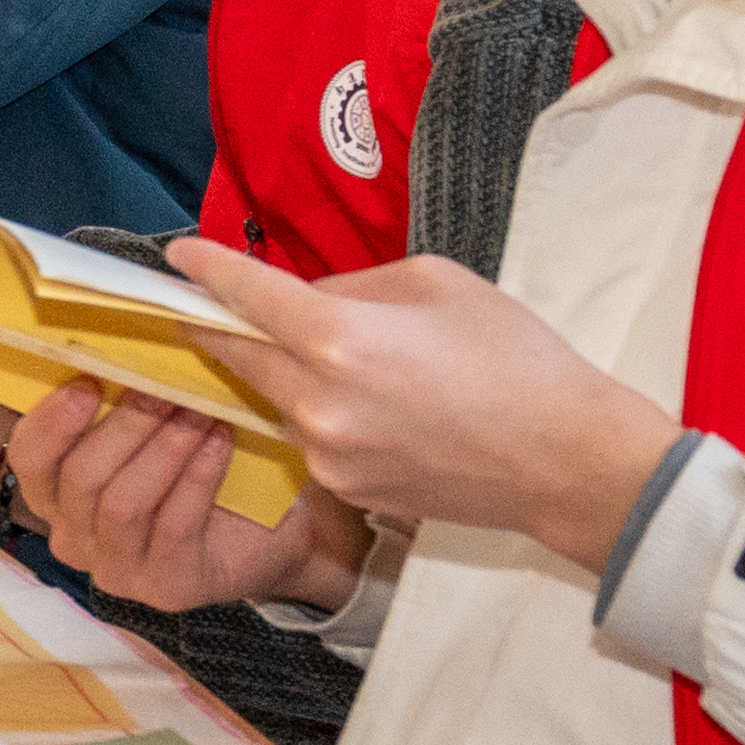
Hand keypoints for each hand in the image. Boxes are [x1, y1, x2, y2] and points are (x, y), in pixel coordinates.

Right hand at [10, 381, 369, 613]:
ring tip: (200, 412)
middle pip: (80, 478)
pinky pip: (173, 525)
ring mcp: (118, 571)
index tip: (87, 380)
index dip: (52, 421)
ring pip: (121, 503)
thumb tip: (116, 339)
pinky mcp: (165, 589)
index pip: (29, 459)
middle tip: (164, 387)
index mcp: (58, 495)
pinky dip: (197, 477)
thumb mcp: (156, 428)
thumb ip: (124, 399)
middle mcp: (75, 539)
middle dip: (125, 426)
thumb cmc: (207, 466)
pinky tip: (220, 444)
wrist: (279, 528)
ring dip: (164, 449)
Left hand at [167, 241, 680, 561]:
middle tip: (215, 307)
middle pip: (243, 356)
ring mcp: (327, 454)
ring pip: (278, 399)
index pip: (248, 296)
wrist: (566, 461)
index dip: (207, 271)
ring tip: (346, 360)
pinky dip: (323, 414)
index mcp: (340, 339)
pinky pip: (312, 437)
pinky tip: (378, 407)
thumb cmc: (517, 358)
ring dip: (286, 374)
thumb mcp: (438, 282)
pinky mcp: (345, 490)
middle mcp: (319, 402)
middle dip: (226, 329)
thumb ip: (355, 286)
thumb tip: (307, 298)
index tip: (177, 255)